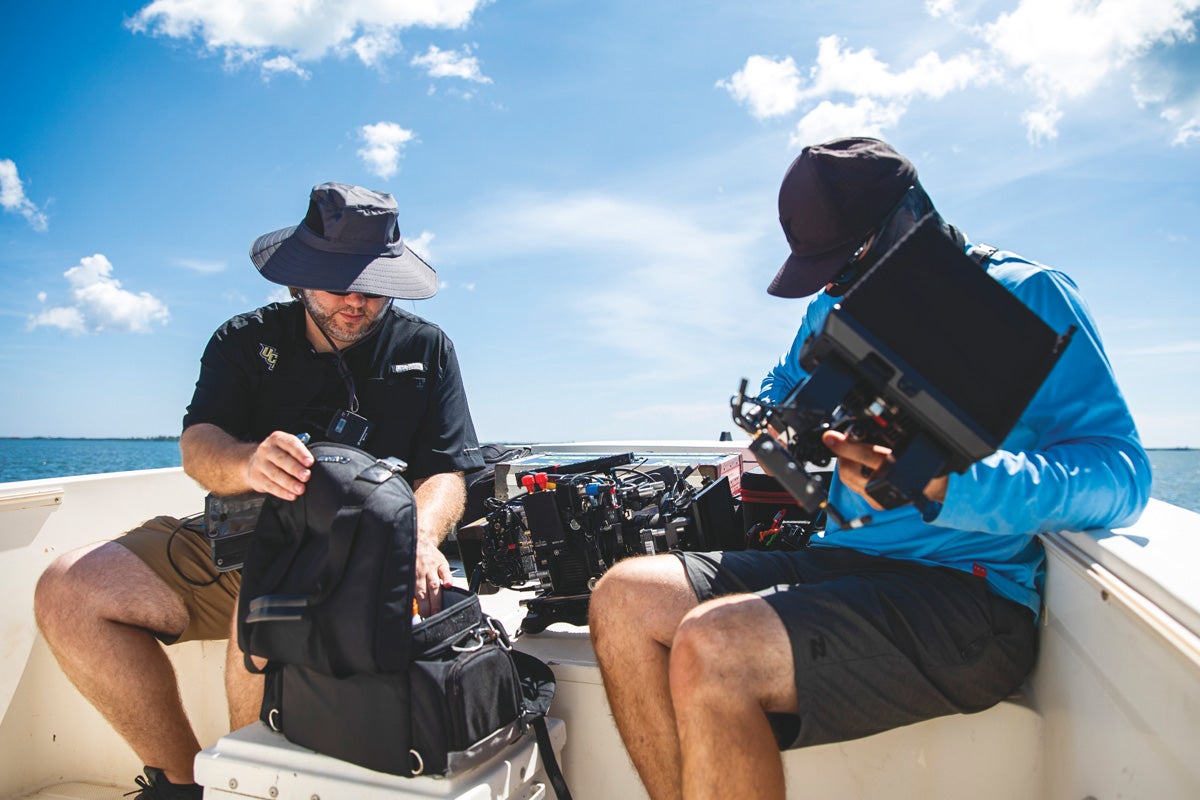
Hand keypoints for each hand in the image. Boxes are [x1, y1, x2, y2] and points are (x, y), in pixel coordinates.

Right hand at [245, 431, 313, 500]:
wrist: (255, 461)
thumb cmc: (279, 454)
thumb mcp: (287, 448)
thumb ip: (299, 453)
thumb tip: (314, 464)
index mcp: (277, 439)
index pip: (290, 444)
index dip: (301, 453)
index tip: (310, 462)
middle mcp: (266, 449)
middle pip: (282, 459)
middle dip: (295, 469)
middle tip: (306, 476)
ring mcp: (260, 464)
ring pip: (275, 474)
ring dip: (289, 483)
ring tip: (300, 489)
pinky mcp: (256, 477)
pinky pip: (270, 486)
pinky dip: (282, 492)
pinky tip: (292, 495)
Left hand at [413, 539, 452, 617]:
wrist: (420, 539)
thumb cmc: (412, 558)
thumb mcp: (405, 570)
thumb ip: (407, 585)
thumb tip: (406, 603)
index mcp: (413, 576)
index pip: (417, 595)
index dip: (420, 607)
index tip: (421, 617)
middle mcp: (422, 572)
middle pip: (426, 592)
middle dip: (429, 607)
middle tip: (431, 617)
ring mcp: (433, 568)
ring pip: (435, 585)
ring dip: (437, 598)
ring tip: (439, 610)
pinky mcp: (442, 563)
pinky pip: (446, 571)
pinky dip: (448, 579)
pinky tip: (449, 586)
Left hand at [822, 430, 947, 509]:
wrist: (940, 490)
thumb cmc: (929, 465)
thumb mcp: (910, 444)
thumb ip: (886, 435)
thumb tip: (860, 427)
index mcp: (897, 469)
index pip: (864, 455)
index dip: (844, 444)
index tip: (829, 437)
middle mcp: (886, 489)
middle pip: (848, 471)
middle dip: (843, 454)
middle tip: (846, 440)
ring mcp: (879, 499)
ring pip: (849, 480)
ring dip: (847, 463)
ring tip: (854, 450)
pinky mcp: (876, 504)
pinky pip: (855, 486)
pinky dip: (854, 473)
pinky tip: (860, 464)